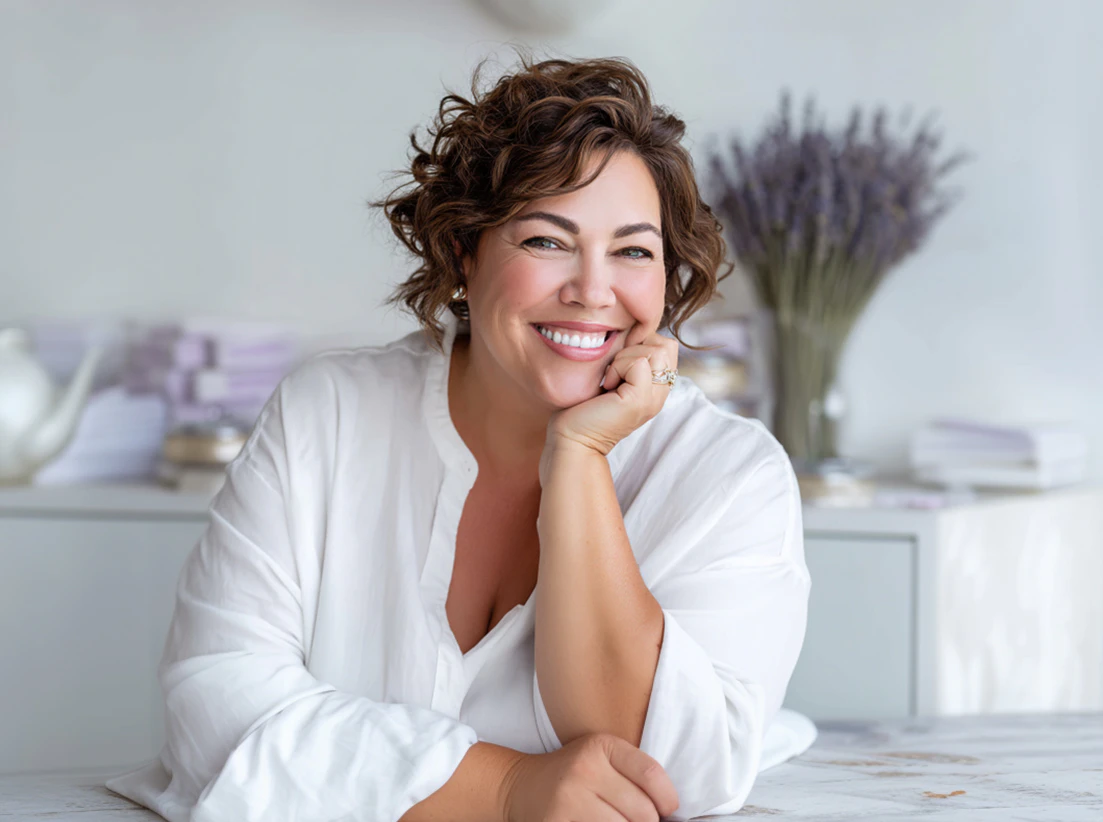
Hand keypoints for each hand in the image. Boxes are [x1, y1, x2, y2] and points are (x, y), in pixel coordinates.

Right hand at [501, 732, 679, 821]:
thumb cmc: (574, 775)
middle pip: (643, 811)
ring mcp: (569, 798)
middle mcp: (585, 769)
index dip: (668, 799)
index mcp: (601, 746)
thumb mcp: (601, 758)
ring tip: (614, 820)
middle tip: (633, 818)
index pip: (652, 774)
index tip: (667, 810)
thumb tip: (672, 813)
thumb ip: (634, 774)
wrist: (522, 786)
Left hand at [546, 324, 678, 456]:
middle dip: (635, 347)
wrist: (573, 438)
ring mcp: (653, 398)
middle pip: (666, 345)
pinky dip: (617, 368)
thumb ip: (629, 358)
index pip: (667, 345)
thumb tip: (632, 331)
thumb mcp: (614, 375)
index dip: (641, 343)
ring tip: (611, 379)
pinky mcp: (640, 400)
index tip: (617, 363)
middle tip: (614, 370)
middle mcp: (660, 394)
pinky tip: (607, 386)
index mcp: (656, 387)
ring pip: (654, 351)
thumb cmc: (584, 406)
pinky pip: (638, 363)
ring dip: (625, 358)